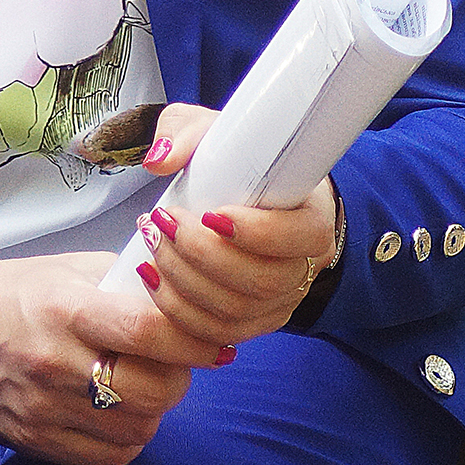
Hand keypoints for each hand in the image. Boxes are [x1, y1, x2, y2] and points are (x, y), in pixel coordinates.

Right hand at [0, 251, 221, 464]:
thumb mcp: (56, 268)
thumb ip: (115, 278)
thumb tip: (171, 287)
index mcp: (63, 307)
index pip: (148, 328)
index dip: (191, 334)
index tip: (208, 332)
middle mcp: (56, 362)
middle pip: (155, 388)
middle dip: (180, 373)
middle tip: (176, 356)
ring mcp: (46, 408)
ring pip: (140, 426)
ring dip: (155, 406)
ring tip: (141, 379)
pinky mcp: (38, 441)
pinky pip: (111, 455)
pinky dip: (128, 435)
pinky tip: (116, 408)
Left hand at [134, 103, 338, 349]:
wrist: (249, 194)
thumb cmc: (238, 161)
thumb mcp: (214, 131)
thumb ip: (186, 133)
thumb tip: (159, 161)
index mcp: (312, 218)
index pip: (299, 237)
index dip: (255, 233)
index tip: (210, 214)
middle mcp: (303, 268)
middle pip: (260, 282)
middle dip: (201, 256)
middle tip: (161, 222)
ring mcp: (279, 301)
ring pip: (236, 312)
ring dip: (183, 282)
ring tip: (151, 244)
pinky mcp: (252, 320)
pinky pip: (219, 333)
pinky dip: (180, 311)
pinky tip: (152, 279)